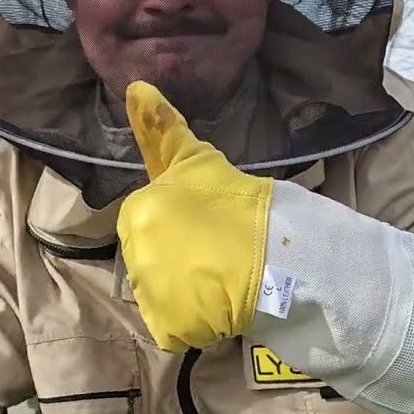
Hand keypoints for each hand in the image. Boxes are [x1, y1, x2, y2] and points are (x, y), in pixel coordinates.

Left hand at [116, 80, 273, 353]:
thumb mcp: (198, 160)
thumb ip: (161, 129)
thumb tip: (133, 85)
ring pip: (161, 294)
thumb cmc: (242, 204)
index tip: (210, 230)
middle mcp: (134, 252)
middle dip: (179, 260)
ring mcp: (150, 293)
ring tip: (224, 283)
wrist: (280, 258)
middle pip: (150, 261)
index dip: (181, 228)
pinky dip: (196, 323)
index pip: (147, 225)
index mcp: (138, 211)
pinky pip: (174, 328)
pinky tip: (222, 308)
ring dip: (188, 292)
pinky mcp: (167, 327)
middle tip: (219, 257)